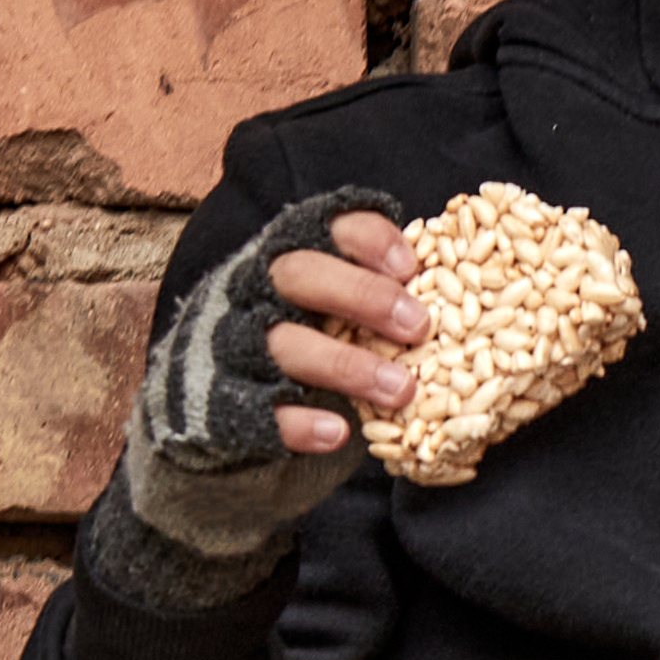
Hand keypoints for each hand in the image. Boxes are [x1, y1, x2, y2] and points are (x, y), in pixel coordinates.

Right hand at [129, 186, 421, 505]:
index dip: (368, 240)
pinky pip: (258, 411)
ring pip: (285, 345)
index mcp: (285, 257)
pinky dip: (299, 422)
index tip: (411, 266)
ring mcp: (230, 348)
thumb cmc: (297, 349)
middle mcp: (252, 292)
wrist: (206, 416)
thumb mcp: (328, 310)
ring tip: (401, 388)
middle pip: (299, 274)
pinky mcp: (220, 405)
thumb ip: (372, 294)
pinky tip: (338, 433)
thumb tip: (453, 292)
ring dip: (347, 365)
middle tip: (418, 326)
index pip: (324, 227)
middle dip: (362, 295)